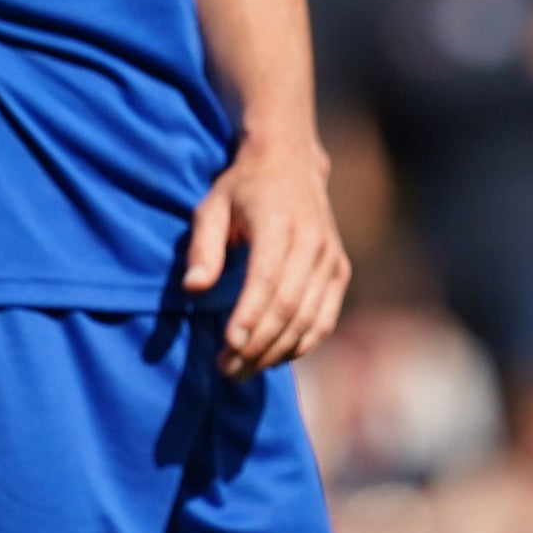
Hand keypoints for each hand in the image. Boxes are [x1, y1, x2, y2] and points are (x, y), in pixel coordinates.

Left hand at [183, 134, 347, 374]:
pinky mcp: (340, 271)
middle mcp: (312, 244)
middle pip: (289, 307)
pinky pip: (325, 318)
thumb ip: (203, 248)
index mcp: (279, 225)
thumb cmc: (241, 188)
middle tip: (227, 368)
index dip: (251, 316)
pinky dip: (302, 343)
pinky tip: (274, 357)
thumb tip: (193, 289)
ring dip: (278, 351)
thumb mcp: (211, 206)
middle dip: (259, 344)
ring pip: (310, 319)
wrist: (291, 163)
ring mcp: (331, 259)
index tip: (230, 344)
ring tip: (243, 369)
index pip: (268, 281)